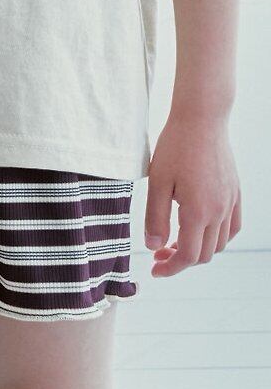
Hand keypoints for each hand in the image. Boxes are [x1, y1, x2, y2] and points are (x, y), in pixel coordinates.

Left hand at [145, 108, 241, 276]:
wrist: (202, 118)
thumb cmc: (176, 146)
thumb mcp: (157, 181)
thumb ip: (155, 217)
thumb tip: (153, 246)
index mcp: (198, 211)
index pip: (188, 256)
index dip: (171, 268)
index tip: (155, 270)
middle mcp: (219, 211)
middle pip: (204, 254)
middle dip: (181, 260)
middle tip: (158, 253)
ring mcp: (230, 202)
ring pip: (220, 243)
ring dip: (199, 249)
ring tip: (176, 241)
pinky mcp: (235, 192)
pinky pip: (232, 227)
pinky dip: (218, 237)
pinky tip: (201, 229)